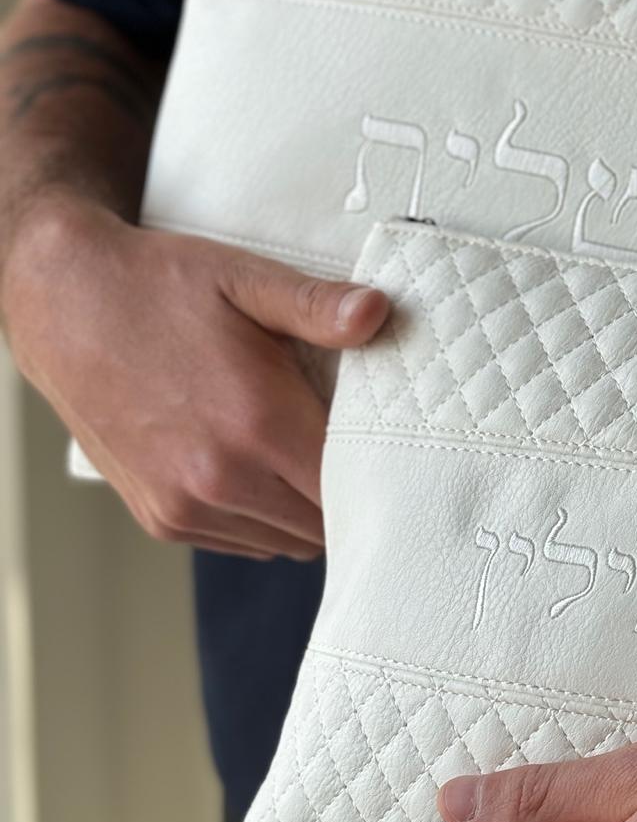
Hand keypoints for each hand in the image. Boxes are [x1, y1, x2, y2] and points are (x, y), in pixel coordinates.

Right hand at [1, 193, 388, 558]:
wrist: (64, 305)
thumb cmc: (159, 287)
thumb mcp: (244, 279)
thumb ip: (317, 306)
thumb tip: (378, 313)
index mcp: (256, 423)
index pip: (351, 485)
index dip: (378, 468)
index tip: (387, 443)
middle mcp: (220, 479)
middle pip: (325, 523)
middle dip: (345, 490)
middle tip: (348, 445)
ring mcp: (185, 507)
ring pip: (287, 542)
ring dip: (304, 509)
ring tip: (298, 453)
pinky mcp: (161, 519)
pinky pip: (242, 542)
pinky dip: (262, 518)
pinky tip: (257, 467)